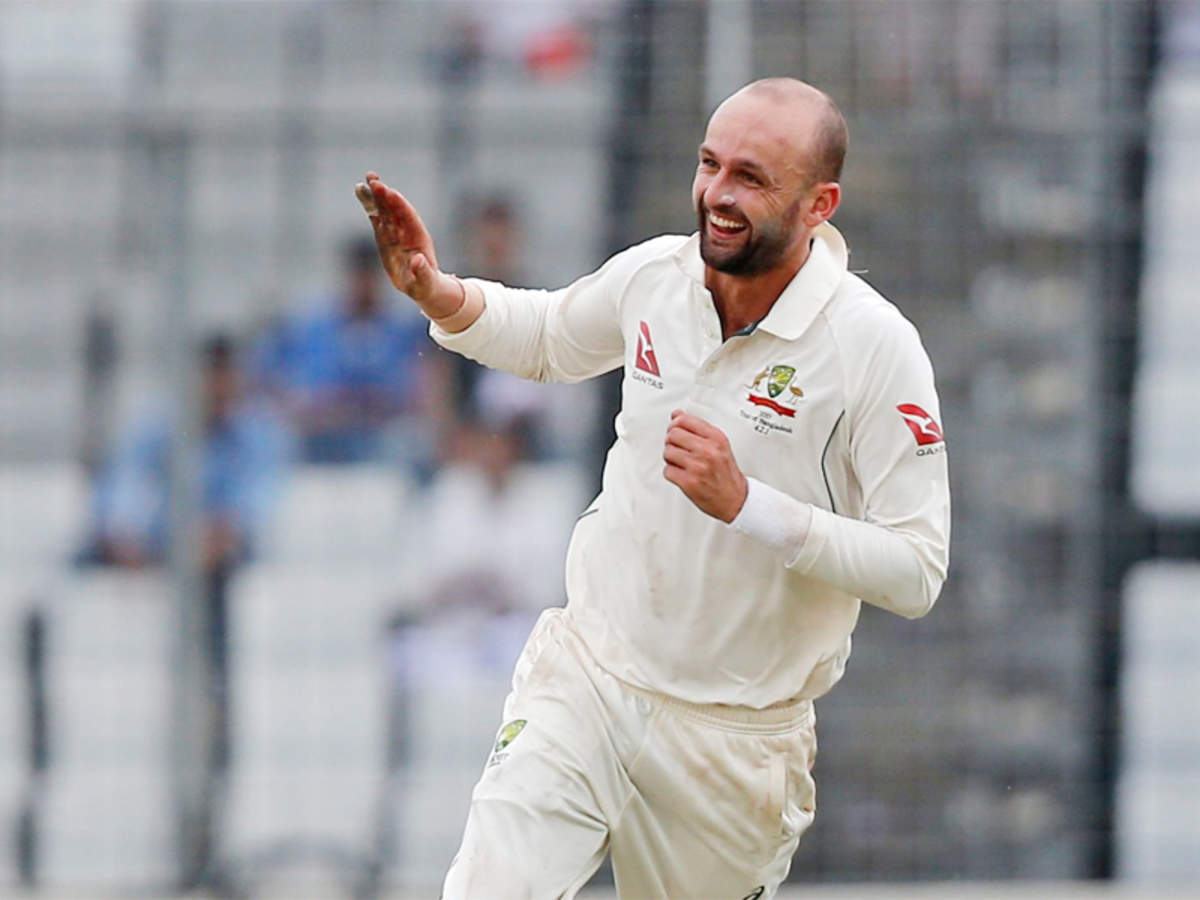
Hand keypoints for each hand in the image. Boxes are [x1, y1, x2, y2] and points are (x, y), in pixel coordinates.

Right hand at [356, 172, 462, 317]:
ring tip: (364, 182)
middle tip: (373, 178)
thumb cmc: (426, 285)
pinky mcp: (386, 239)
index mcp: (419, 238)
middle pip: (395, 209)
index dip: (399, 204)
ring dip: (376, 197)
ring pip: (385, 212)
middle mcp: (407, 232)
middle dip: (384, 195)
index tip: (389, 191)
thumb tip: (418, 260)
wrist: (424, 286)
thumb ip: (422, 271)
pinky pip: (378, 221)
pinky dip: (372, 209)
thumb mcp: (425, 281)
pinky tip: (364, 195)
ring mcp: (396, 234)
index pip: (408, 217)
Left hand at [663, 410, 747, 521]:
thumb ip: (697, 429)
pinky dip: (671, 473)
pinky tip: (682, 474)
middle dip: (671, 441)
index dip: (675, 424)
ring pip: (667, 452)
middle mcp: (707, 450)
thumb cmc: (726, 473)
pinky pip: (667, 471)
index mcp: (716, 438)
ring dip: (670, 458)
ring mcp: (697, 466)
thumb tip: (676, 414)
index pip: (684, 420)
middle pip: (672, 434)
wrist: (735, 499)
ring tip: (681, 462)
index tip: (675, 429)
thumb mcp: (718, 445)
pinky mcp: (689, 482)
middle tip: (677, 448)